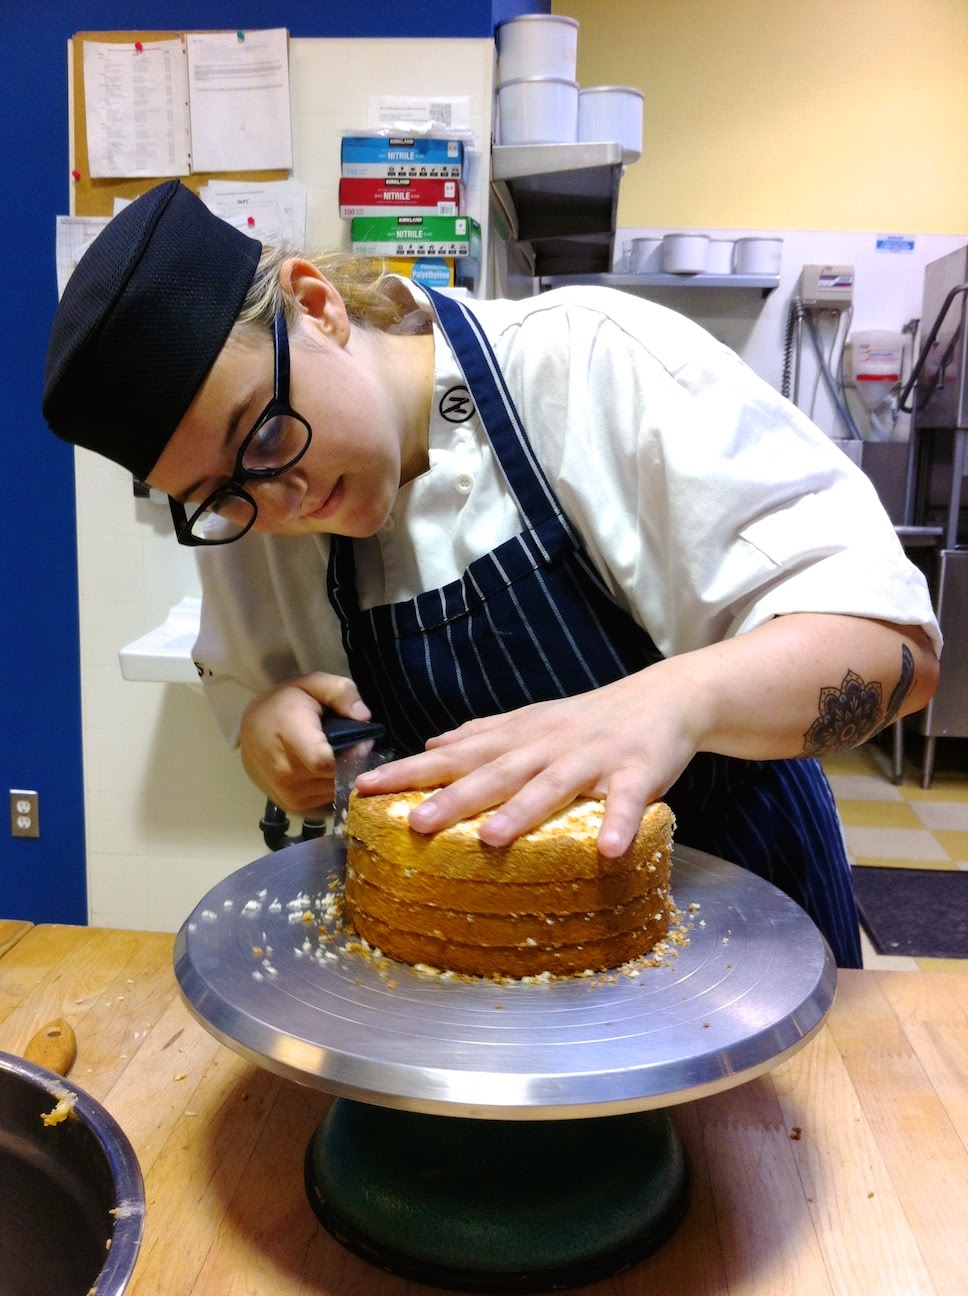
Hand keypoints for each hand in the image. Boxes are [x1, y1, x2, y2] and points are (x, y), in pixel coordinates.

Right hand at [239, 672, 370, 812]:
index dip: (350, 753)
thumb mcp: (312, 684)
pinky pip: (326, 798)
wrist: (251, 729)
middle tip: (352, 745)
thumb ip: (340, 692)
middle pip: (336, 776)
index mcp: (290, 737)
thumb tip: (363, 716)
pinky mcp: (292, 806)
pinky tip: (326, 769)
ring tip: (336, 754)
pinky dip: (332, 785)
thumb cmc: (285, 704)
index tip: (360, 741)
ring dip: (342, 775)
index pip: (323, 760)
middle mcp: (285, 771)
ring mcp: (287, 793)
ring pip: (334, 789)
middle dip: (352, 762)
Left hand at [355, 660, 704, 856]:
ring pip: (553, 786)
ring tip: (492, 838)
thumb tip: (431, 743)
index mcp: (519, 737)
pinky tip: (608, 850)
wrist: (664, 698)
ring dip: (523, 811)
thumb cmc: (590, 719)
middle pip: (496, 773)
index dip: (411, 771)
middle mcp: (547, 746)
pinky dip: (620, 823)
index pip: (455, 755)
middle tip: (414, 822)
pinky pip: (629, 801)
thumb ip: (484, 734)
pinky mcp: (638, 772)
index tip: (365, 787)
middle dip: (454, 798)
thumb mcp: (531, 720)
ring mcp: (593, 759)